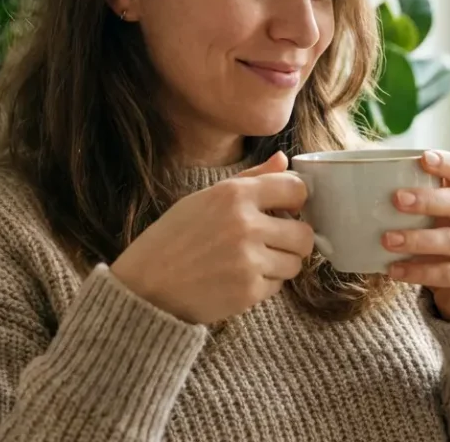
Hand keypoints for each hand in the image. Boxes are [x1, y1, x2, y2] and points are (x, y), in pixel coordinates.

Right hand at [109, 151, 313, 324]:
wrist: (145, 287)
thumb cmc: (172, 239)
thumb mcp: (205, 199)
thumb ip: (250, 179)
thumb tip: (282, 159)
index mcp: (234, 194)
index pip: (296, 188)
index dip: (296, 201)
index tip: (287, 210)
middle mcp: (245, 224)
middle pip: (304, 233)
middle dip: (292, 240)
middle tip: (271, 244)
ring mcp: (249, 260)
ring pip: (295, 263)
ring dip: (279, 264)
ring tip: (250, 262)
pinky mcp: (248, 291)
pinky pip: (277, 286)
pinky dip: (263, 285)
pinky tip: (236, 279)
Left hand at [382, 150, 449, 320]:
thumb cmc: (440, 242)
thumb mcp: (432, 220)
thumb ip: (408, 204)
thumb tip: (348, 186)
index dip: (446, 162)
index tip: (423, 157)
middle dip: (427, 200)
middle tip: (396, 199)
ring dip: (418, 239)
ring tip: (387, 240)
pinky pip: (448, 274)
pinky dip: (418, 272)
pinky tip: (394, 270)